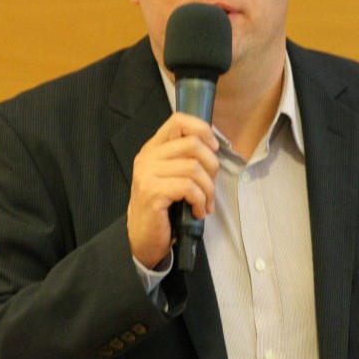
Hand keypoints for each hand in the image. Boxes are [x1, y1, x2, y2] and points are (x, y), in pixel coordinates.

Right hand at [127, 112, 219, 268]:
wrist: (144, 238)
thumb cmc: (163, 208)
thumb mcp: (172, 176)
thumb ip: (185, 158)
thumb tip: (213, 147)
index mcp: (153, 149)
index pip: (178, 120)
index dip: (202, 129)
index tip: (213, 148)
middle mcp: (147, 157)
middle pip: (192, 144)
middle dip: (211, 166)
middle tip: (210, 186)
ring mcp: (147, 174)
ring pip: (194, 168)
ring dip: (208, 189)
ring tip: (205, 203)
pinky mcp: (152, 192)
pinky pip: (189, 187)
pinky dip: (200, 200)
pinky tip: (198, 211)